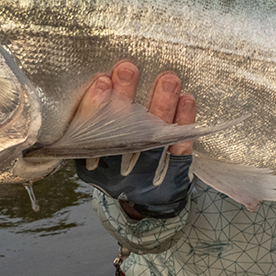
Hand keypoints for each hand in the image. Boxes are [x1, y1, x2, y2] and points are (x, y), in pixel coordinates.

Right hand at [74, 61, 195, 218]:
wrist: (143, 207)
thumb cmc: (117, 166)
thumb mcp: (96, 154)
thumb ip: (92, 126)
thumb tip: (103, 81)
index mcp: (93, 164)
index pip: (89, 132)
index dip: (95, 106)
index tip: (103, 80)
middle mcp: (119, 172)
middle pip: (122, 131)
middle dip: (125, 97)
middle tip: (129, 69)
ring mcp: (148, 175)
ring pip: (154, 138)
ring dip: (161, 105)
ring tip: (167, 79)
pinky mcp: (174, 176)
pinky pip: (180, 148)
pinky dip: (184, 123)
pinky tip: (187, 100)